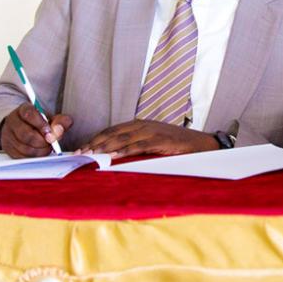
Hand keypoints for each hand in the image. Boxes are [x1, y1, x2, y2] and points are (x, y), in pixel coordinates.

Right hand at [0, 103, 71, 157]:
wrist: (28, 128)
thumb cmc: (42, 123)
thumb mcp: (53, 118)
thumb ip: (60, 122)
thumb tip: (58, 130)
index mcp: (24, 109)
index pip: (29, 115)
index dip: (41, 125)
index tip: (50, 132)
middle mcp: (12, 121)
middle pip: (26, 134)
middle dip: (42, 141)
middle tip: (51, 142)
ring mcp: (8, 135)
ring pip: (23, 147)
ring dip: (39, 150)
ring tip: (48, 147)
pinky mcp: (8, 148)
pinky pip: (21, 156)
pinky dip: (33, 156)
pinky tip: (40, 152)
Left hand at [77, 120, 217, 158]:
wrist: (202, 144)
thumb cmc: (177, 145)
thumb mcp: (154, 142)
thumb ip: (137, 146)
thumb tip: (114, 158)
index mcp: (140, 124)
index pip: (112, 130)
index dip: (95, 139)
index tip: (81, 149)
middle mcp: (144, 125)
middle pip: (113, 132)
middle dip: (95, 143)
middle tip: (80, 154)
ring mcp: (152, 131)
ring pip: (123, 138)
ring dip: (105, 147)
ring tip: (90, 155)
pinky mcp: (161, 140)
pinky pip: (139, 145)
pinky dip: (124, 150)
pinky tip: (113, 156)